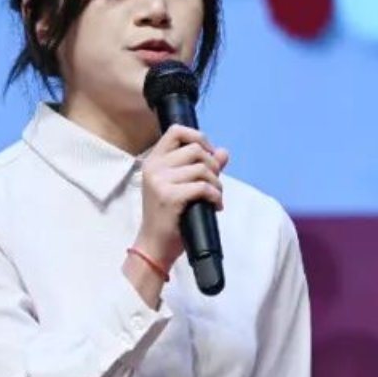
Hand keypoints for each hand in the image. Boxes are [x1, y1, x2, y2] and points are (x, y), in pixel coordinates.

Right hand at [134, 124, 228, 267]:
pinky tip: (215, 206)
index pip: (176, 131)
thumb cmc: (168, 217)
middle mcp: (153, 167)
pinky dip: (215, 196)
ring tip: (216, 197)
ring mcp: (159, 181)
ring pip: (202, 169)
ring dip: (217, 184)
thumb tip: (224, 152)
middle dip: (213, 165)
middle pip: (195, 149)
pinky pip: (203, 187)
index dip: (198, 137)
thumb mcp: (182, 187)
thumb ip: (202, 167)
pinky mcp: (169, 196)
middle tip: (215, 183)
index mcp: (153, 160)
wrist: (154, 246)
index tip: (208, 155)